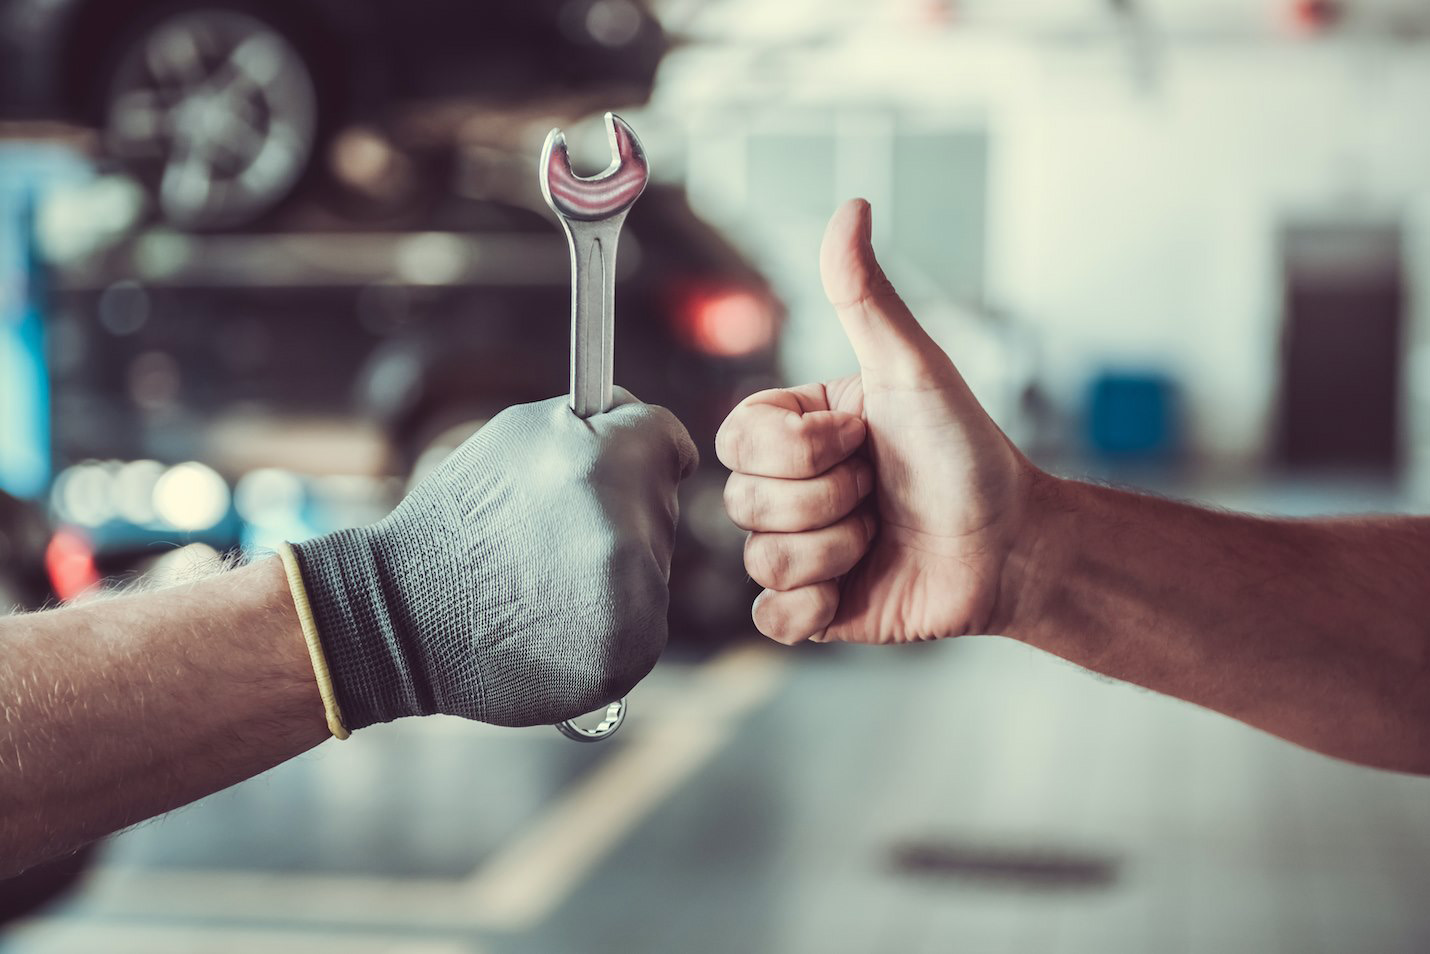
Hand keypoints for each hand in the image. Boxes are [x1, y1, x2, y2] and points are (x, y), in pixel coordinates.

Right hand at [290, 389, 697, 728]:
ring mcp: (635, 599)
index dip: (644, 450)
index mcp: (605, 461)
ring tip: (547, 578)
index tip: (624, 466)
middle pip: (662, 505)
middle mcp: (628, 529)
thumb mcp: (517, 436)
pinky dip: (612, 620)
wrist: (404, 617)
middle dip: (621, 511)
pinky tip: (556, 619)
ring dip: (617, 568)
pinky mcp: (630, 652)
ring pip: (654, 565)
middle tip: (552, 534)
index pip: (670, 440)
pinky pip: (645, 620)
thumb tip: (651, 426)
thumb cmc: (459, 519)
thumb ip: (595, 422)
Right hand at [717, 199, 1037, 644]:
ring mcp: (798, 550)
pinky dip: (815, 606)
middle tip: (879, 490)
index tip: (861, 438)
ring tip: (880, 534)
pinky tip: (855, 585)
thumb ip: (865, 296)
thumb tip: (850, 207)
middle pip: (743, 501)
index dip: (800, 449)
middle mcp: (789, 488)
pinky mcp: (813, 609)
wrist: (1012, 544)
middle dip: (827, 500)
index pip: (737, 438)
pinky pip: (770, 617)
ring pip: (761, 559)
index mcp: (796, 430)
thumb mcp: (913, 368)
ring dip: (836, 549)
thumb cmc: (967, 451)